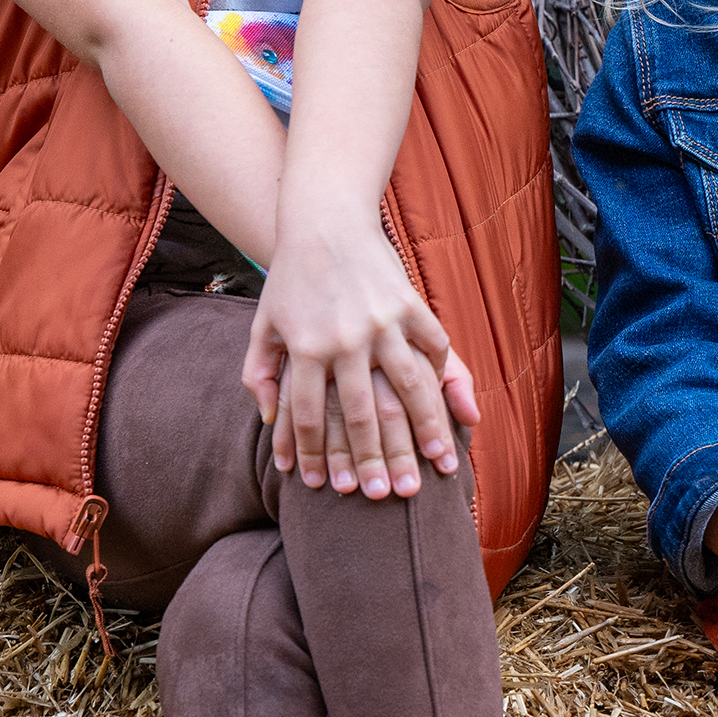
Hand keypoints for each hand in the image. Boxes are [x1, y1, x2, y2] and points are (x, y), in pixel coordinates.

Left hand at [240, 215, 477, 499]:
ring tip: (441, 463)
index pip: (310, 416)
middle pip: (364, 413)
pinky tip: (457, 407)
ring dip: (427, 428)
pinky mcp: (409, 303)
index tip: (325, 488)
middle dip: (376, 459)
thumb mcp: (264, 324)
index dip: (316, 456)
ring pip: (410, 386)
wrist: (322, 220)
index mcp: (305, 347)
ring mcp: (381, 321)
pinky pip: (434, 344)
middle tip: (389, 496)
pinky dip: (446, 374)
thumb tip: (267, 420)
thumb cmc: (290, 279)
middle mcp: (345, 339)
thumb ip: (260, 373)